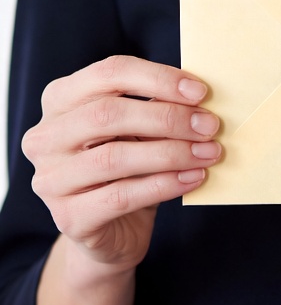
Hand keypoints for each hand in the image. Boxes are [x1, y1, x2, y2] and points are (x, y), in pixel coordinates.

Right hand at [21, 55, 221, 272]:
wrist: (114, 232)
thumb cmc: (129, 167)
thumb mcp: (139, 128)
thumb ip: (156, 105)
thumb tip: (198, 95)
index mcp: (61, 98)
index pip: (110, 72)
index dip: (158, 78)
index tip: (200, 91)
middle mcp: (46, 136)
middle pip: (109, 113)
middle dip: (168, 117)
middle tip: (209, 125)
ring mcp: (51, 179)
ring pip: (115, 157)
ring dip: (172, 152)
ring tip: (209, 152)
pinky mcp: (68, 218)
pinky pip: (121, 196)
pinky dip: (164, 185)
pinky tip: (193, 178)